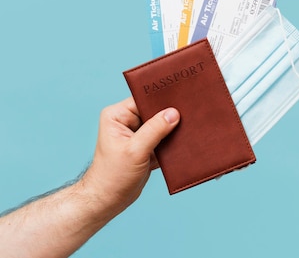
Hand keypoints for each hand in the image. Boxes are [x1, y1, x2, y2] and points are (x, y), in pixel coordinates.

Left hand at [80, 98, 179, 216]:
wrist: (108, 201)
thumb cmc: (113, 176)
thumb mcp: (135, 151)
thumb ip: (155, 130)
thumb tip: (174, 113)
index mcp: (117, 116)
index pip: (143, 99)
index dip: (161, 99)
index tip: (180, 99)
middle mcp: (126, 122)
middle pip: (154, 111)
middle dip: (170, 115)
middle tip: (189, 114)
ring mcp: (137, 134)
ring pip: (161, 125)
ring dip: (172, 130)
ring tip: (188, 128)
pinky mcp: (146, 146)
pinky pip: (163, 138)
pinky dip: (172, 142)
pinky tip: (183, 142)